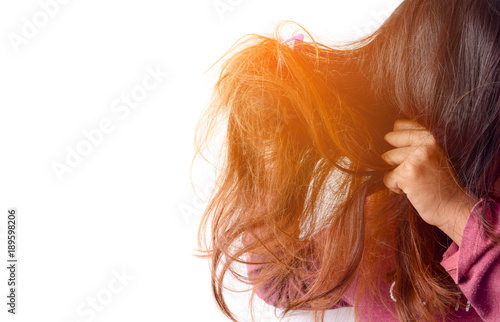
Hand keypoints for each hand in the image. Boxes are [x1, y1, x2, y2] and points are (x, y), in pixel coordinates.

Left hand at [381, 120, 476, 244]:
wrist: (453, 206)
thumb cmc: (439, 182)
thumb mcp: (432, 154)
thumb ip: (414, 142)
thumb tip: (386, 136)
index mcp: (430, 136)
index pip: (399, 125)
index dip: (394, 138)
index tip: (401, 149)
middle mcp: (424, 144)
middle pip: (390, 144)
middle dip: (394, 159)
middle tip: (414, 171)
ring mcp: (416, 158)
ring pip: (387, 160)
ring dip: (396, 174)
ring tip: (414, 181)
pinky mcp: (408, 174)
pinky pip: (387, 178)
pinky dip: (395, 187)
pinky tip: (412, 191)